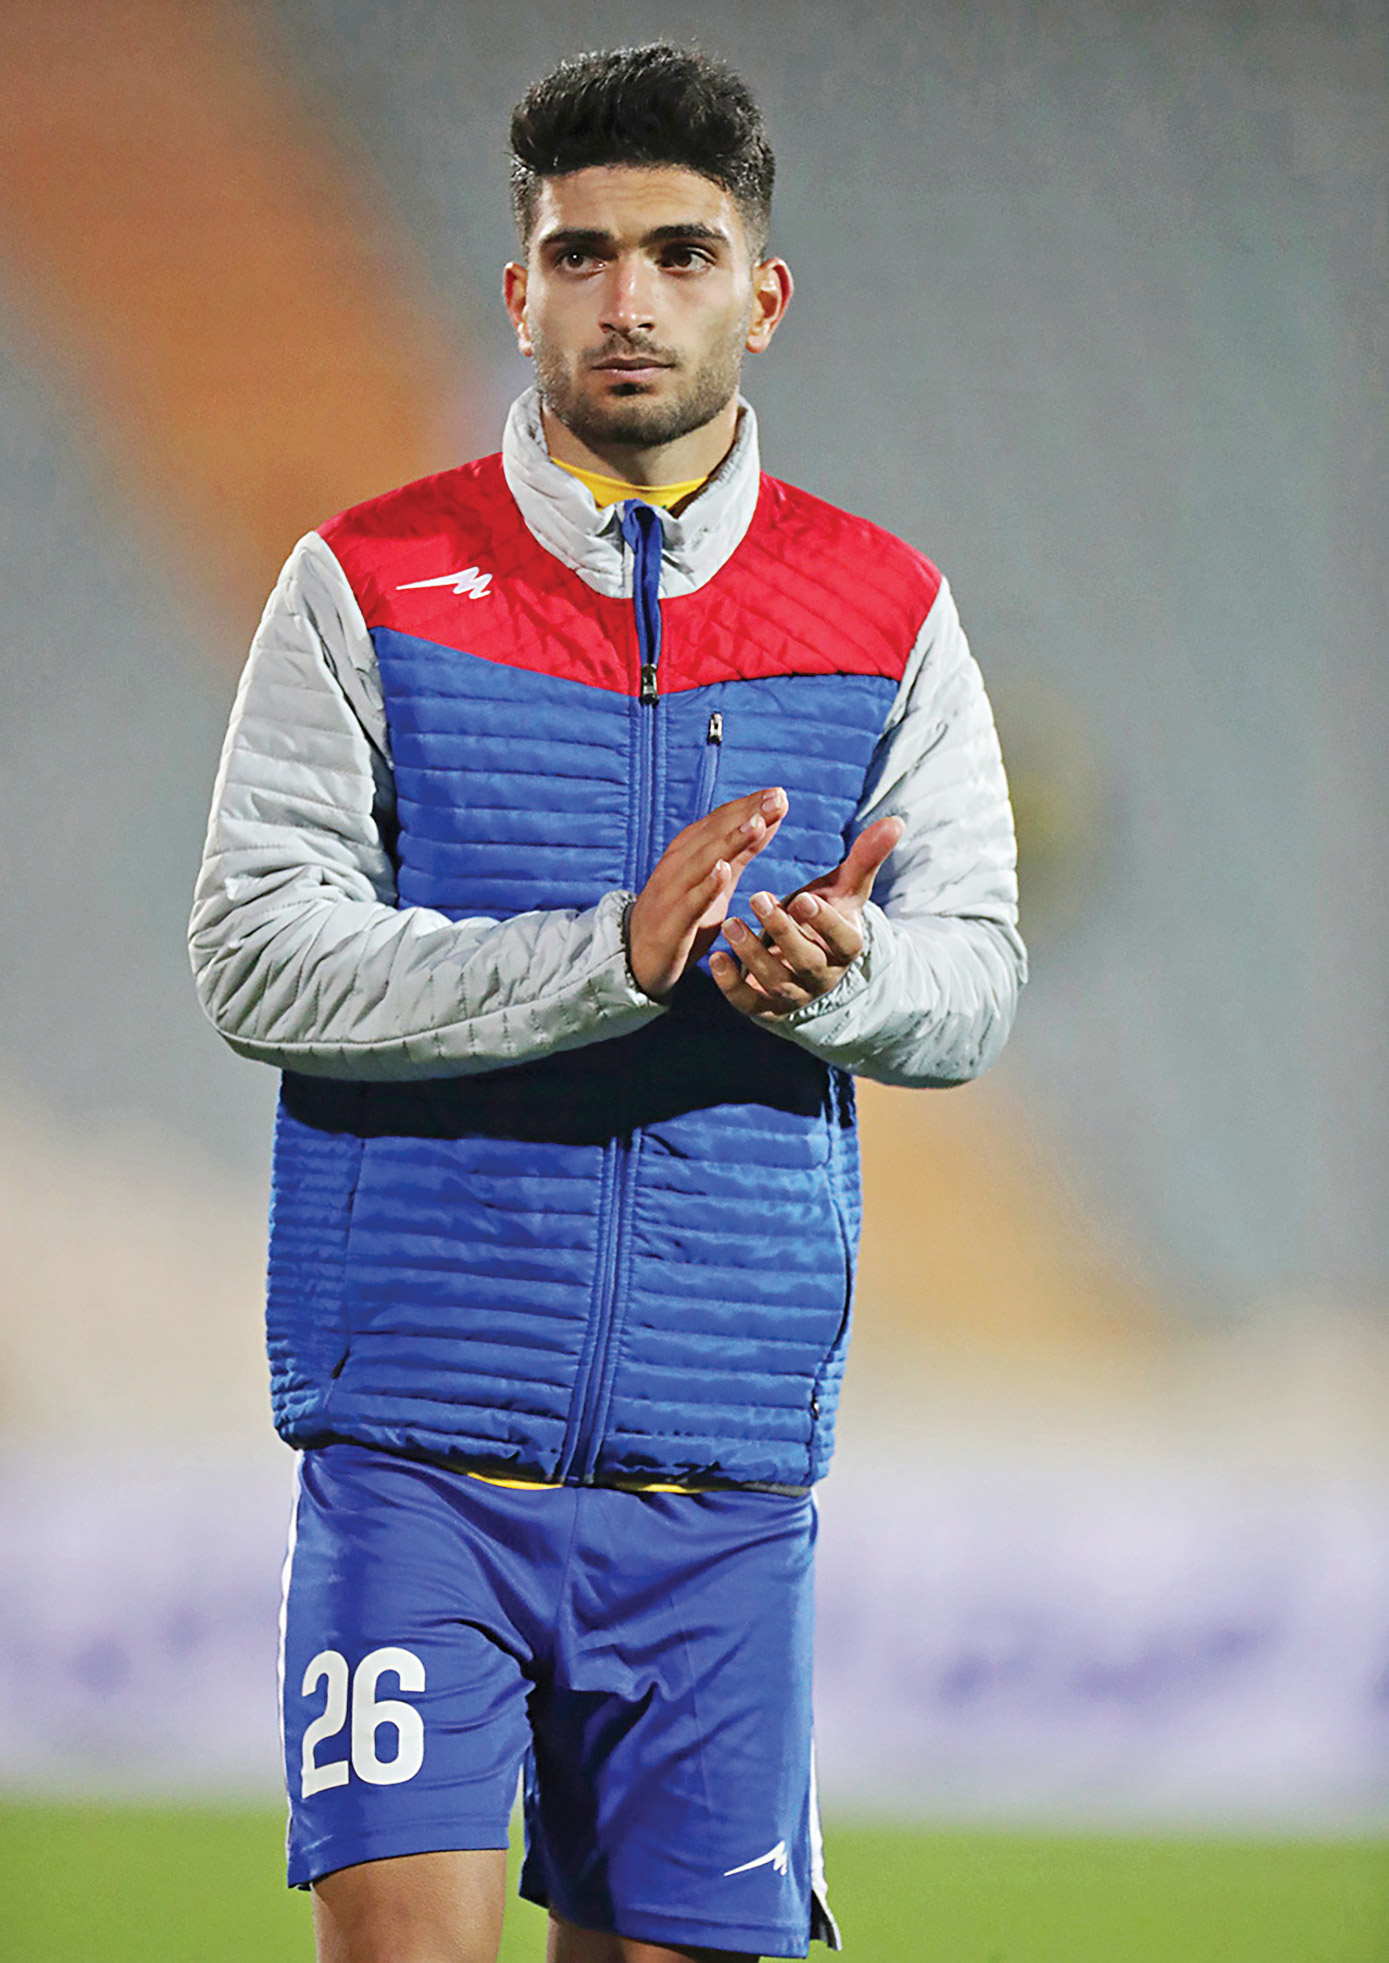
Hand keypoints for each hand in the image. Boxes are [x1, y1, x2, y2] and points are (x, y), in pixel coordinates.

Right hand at [627, 787, 787, 998]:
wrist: (636, 956)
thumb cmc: (682, 915)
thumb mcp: (718, 880)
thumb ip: (741, 851)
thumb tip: (767, 819)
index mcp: (689, 850)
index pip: (722, 821)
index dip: (750, 806)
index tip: (780, 793)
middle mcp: (679, 863)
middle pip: (716, 833)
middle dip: (747, 814)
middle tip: (778, 798)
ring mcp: (673, 891)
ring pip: (704, 860)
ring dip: (730, 840)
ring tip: (756, 823)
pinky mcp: (672, 921)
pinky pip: (691, 901)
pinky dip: (707, 884)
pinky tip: (723, 870)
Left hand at [710, 815, 903, 1017]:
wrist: (804, 963)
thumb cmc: (824, 917)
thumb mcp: (845, 890)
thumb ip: (866, 858)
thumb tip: (896, 822)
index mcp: (845, 948)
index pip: (844, 941)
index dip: (825, 923)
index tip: (803, 898)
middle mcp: (822, 976)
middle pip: (807, 961)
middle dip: (782, 932)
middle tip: (758, 898)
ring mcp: (794, 995)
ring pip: (776, 981)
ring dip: (752, 954)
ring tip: (730, 923)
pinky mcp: (765, 1007)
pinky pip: (749, 1003)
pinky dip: (731, 985)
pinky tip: (715, 958)